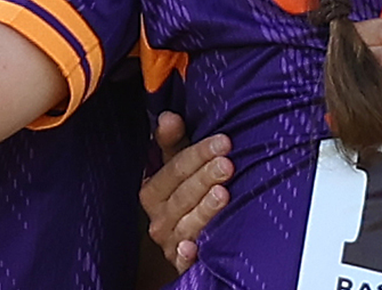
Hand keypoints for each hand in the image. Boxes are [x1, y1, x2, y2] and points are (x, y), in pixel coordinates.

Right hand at [141, 114, 232, 272]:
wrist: (190, 238)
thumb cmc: (187, 192)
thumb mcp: (179, 165)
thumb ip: (173, 142)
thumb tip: (169, 116)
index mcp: (154, 190)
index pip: (174, 168)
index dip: (198, 153)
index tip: (224, 141)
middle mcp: (158, 217)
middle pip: (182, 195)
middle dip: (205, 177)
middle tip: (228, 164)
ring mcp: (170, 242)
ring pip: (185, 224)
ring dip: (203, 209)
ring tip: (223, 194)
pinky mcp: (181, 263)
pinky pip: (182, 260)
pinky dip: (186, 254)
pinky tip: (195, 247)